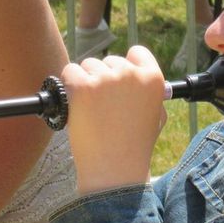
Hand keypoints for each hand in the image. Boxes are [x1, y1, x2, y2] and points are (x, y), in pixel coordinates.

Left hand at [62, 46, 166, 193]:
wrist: (115, 169)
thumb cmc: (135, 147)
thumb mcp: (156, 117)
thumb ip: (150, 94)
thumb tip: (143, 81)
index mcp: (153, 79)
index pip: (137, 53)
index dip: (127, 64)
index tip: (119, 78)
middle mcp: (131, 74)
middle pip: (109, 61)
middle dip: (103, 78)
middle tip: (102, 105)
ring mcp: (106, 78)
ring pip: (88, 65)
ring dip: (85, 82)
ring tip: (91, 110)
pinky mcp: (83, 86)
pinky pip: (69, 72)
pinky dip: (67, 86)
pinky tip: (75, 105)